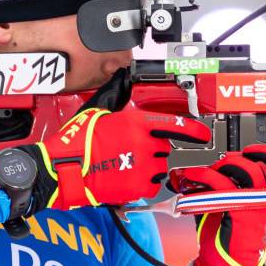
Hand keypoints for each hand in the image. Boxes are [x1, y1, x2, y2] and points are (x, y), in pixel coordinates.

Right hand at [25, 106, 210, 210]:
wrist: (62, 171)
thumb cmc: (76, 141)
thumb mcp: (97, 109)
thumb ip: (116, 93)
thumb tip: (122, 77)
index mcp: (137, 123)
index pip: (175, 125)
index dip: (193, 131)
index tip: (203, 134)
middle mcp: (144, 145)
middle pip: (164, 147)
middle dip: (153, 148)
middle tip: (132, 149)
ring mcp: (142, 168)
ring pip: (160, 167)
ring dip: (150, 166)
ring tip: (127, 164)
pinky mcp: (137, 188)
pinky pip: (152, 185)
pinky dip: (143, 183)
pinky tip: (126, 177)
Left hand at [168, 144, 265, 265]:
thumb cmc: (230, 238)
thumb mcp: (235, 206)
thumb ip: (230, 185)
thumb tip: (212, 167)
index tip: (254, 150)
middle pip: (258, 165)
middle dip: (235, 158)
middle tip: (220, 164)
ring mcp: (255, 205)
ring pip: (245, 170)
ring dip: (222, 165)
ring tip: (206, 172)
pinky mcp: (240, 211)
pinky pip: (222, 184)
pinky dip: (204, 176)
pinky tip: (193, 177)